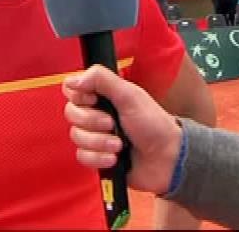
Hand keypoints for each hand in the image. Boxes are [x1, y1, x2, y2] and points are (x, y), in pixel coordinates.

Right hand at [62, 65, 182, 194]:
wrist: (167, 158)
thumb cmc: (154, 125)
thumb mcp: (129, 95)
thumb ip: (101, 79)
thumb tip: (73, 80)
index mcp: (103, 95)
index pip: (72, 90)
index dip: (80, 97)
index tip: (95, 101)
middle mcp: (97, 114)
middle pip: (71, 114)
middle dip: (93, 122)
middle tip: (112, 124)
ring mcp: (96, 136)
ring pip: (76, 137)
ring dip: (100, 142)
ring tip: (120, 144)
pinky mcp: (97, 157)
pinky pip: (82, 156)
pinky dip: (100, 158)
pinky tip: (115, 158)